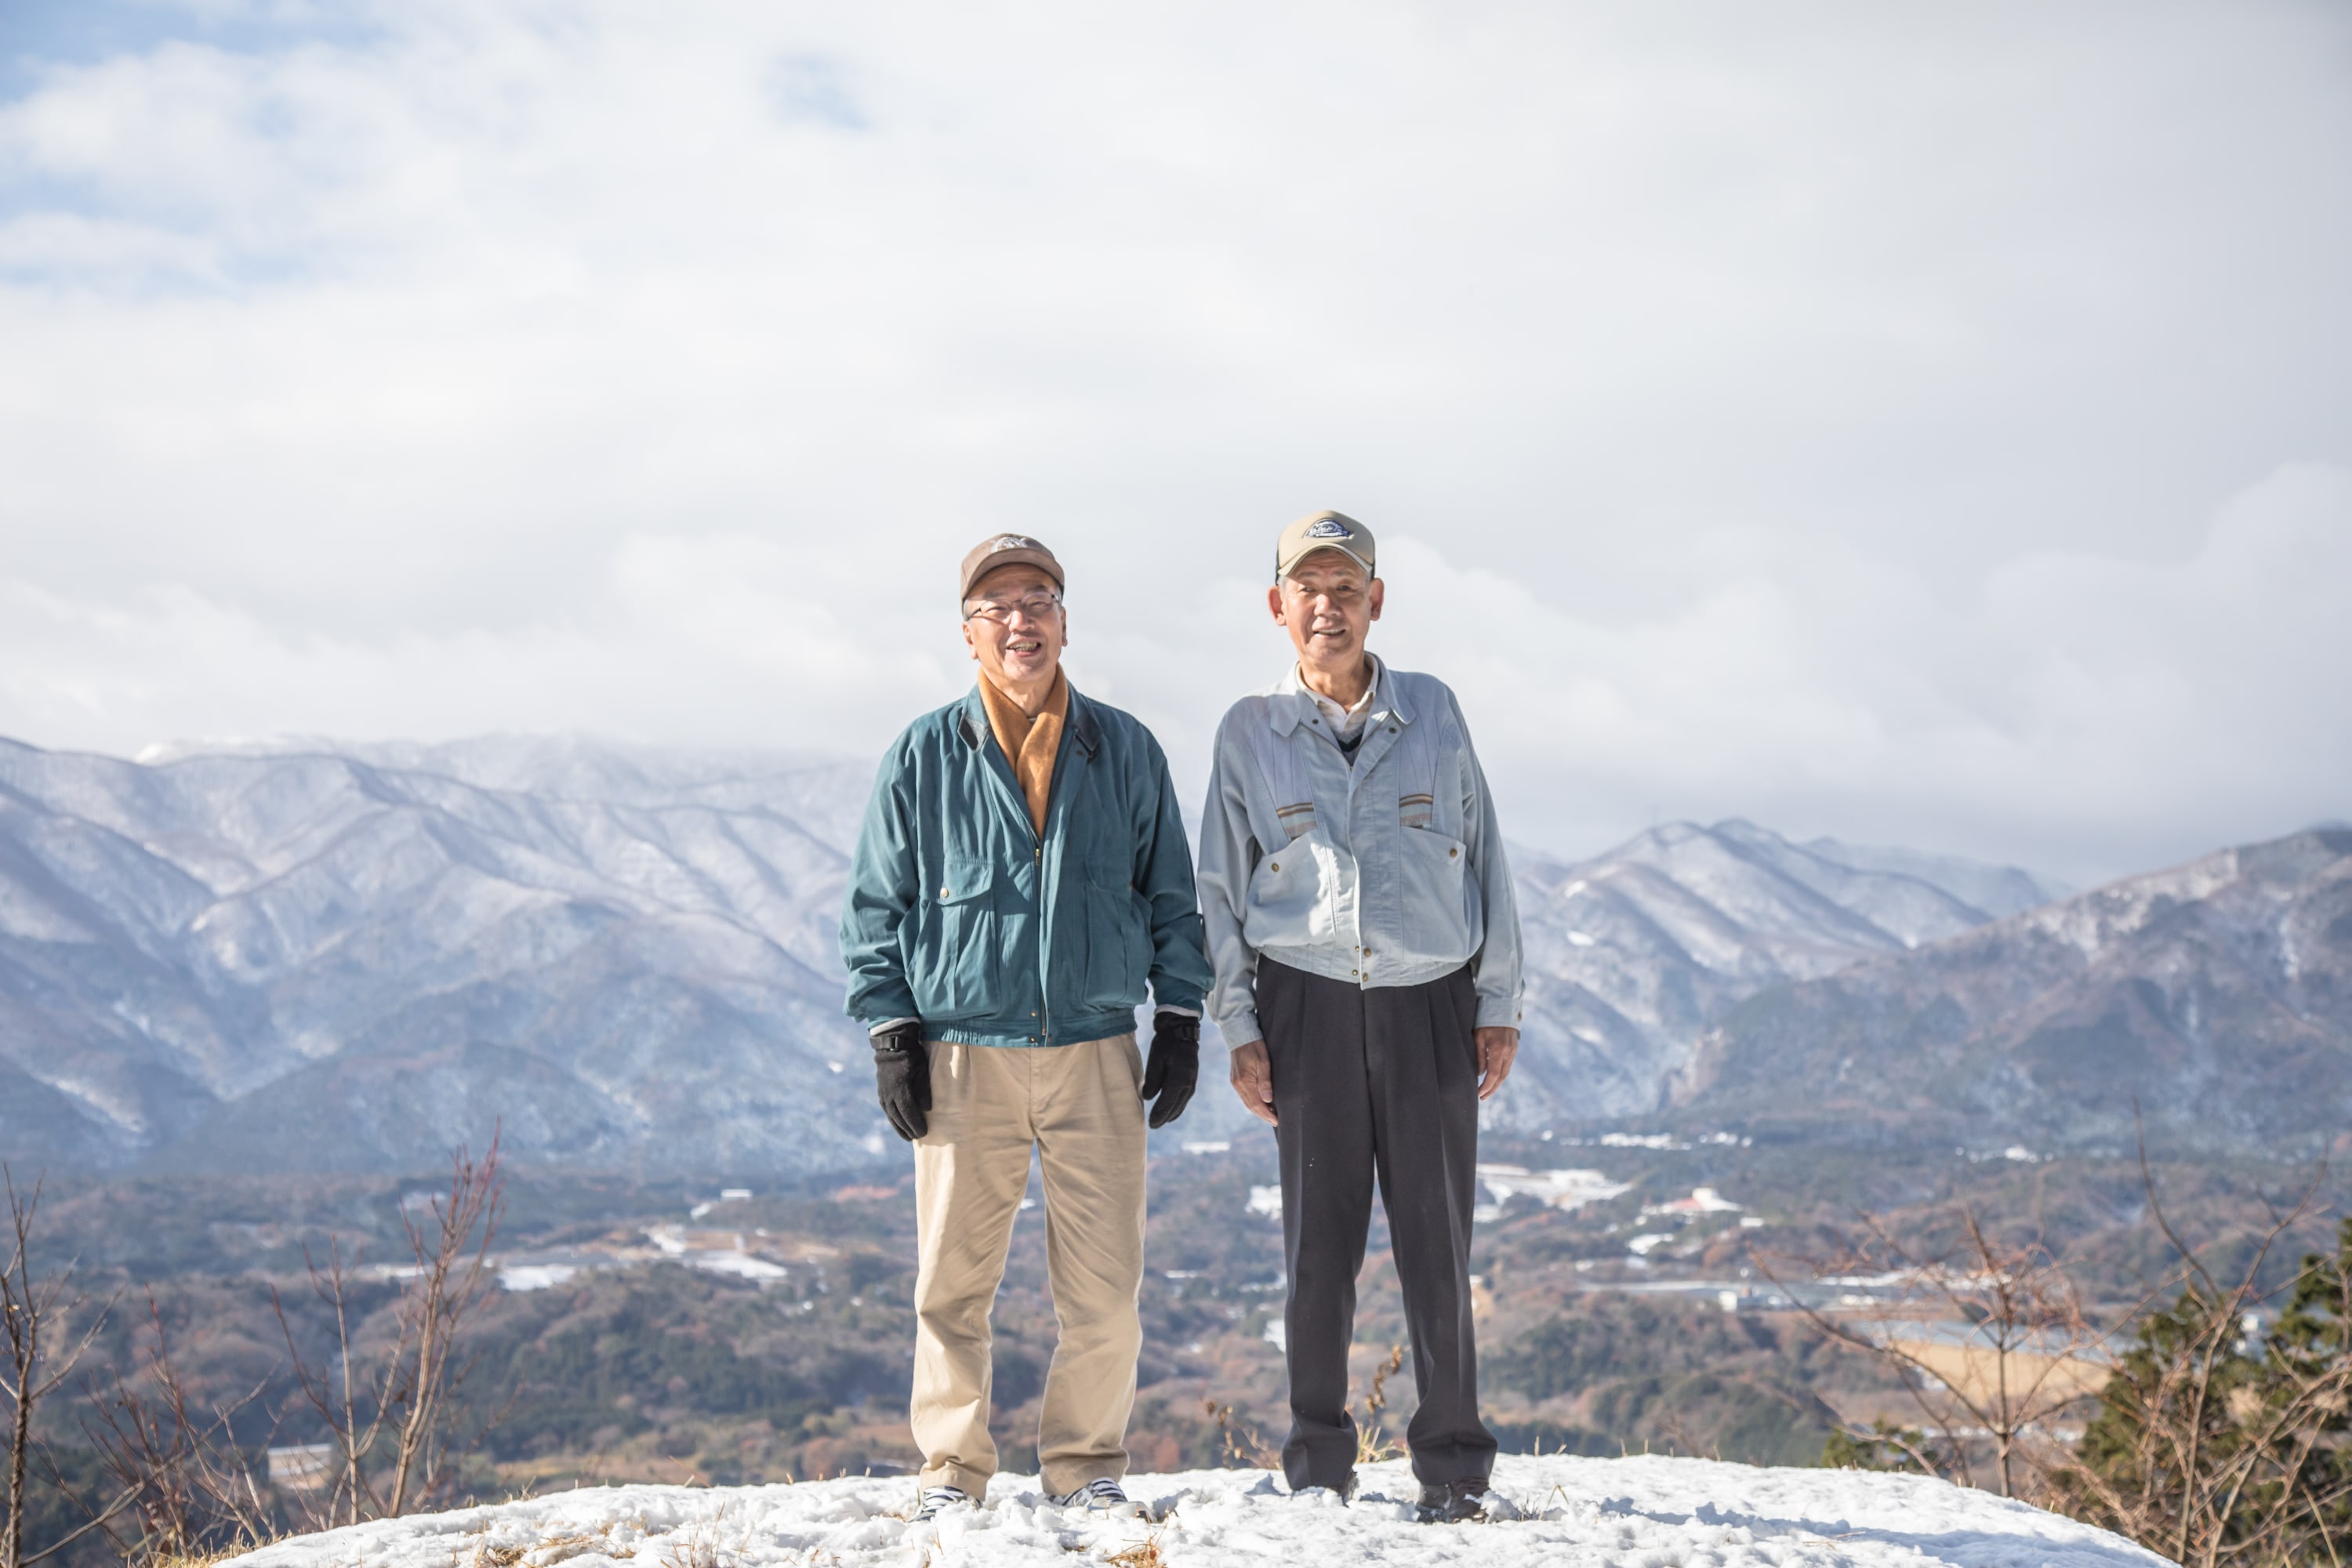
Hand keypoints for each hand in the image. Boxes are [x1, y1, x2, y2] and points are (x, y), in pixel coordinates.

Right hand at [872, 1021, 931, 1140]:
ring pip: (891, 1115)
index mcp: (900, 1089)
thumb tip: (927, 1109)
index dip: (916, 1124)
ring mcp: (883, 1093)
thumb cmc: (912, 1056)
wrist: (892, 1044)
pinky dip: (893, 1119)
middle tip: (917, 1138)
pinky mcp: (881, 1091)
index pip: (908, 1112)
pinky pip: (887, 1110)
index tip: (924, 1133)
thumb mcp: (922, 1071)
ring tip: (907, 1136)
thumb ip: (924, 1090)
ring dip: (899, 1127)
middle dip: (907, 1129)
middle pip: (898, 1117)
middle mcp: (889, 1094)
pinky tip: (898, 1124)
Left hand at [1141, 1011, 1199, 1127]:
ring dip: (1171, 1114)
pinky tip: (1171, 1111)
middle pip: (1175, 1108)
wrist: (1182, 1031)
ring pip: (1181, 1105)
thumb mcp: (1156, 1059)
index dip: (1158, 1115)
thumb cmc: (1166, 1043)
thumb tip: (1147, 1097)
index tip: (1150, 1124)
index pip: (1167, 1103)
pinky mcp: (1192, 1081)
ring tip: (1160, 1120)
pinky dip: (1177, 1107)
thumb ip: (1152, 1079)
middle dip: (1164, 1117)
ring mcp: (1192, 1084)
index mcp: (1179, 1080)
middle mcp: (1188, 1085)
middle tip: (1153, 1125)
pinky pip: (1184, 1100)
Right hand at [1229, 1039, 1277, 1126]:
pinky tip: (1262, 1104)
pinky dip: (1253, 1103)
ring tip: (1270, 1115)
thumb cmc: (1255, 1046)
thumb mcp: (1264, 1062)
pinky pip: (1245, 1096)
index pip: (1256, 1104)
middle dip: (1263, 1115)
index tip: (1276, 1121)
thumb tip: (1267, 1100)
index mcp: (1244, 1081)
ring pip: (1247, 1102)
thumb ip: (1265, 1082)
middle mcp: (1238, 1084)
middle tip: (1275, 1121)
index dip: (1266, 1114)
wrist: (1240, 1035)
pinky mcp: (1236, 1080)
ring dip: (1258, 1110)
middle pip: (1250, 1106)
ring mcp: (1235, 1083)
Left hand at [1475, 1026, 1518, 1099]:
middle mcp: (1509, 1052)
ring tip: (1487, 1091)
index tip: (1479, 1094)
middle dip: (1492, 1089)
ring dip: (1497, 1083)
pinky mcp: (1514, 1049)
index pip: (1493, 1074)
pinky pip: (1507, 1065)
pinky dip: (1500, 1074)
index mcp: (1499, 1049)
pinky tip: (1493, 1078)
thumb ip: (1479, 1056)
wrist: (1502, 1007)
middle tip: (1482, 1097)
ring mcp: (1513, 1051)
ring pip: (1506, 1072)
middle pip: (1501, 1077)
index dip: (1486, 1086)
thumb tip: (1480, 1074)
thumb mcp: (1478, 1036)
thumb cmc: (1486, 1020)